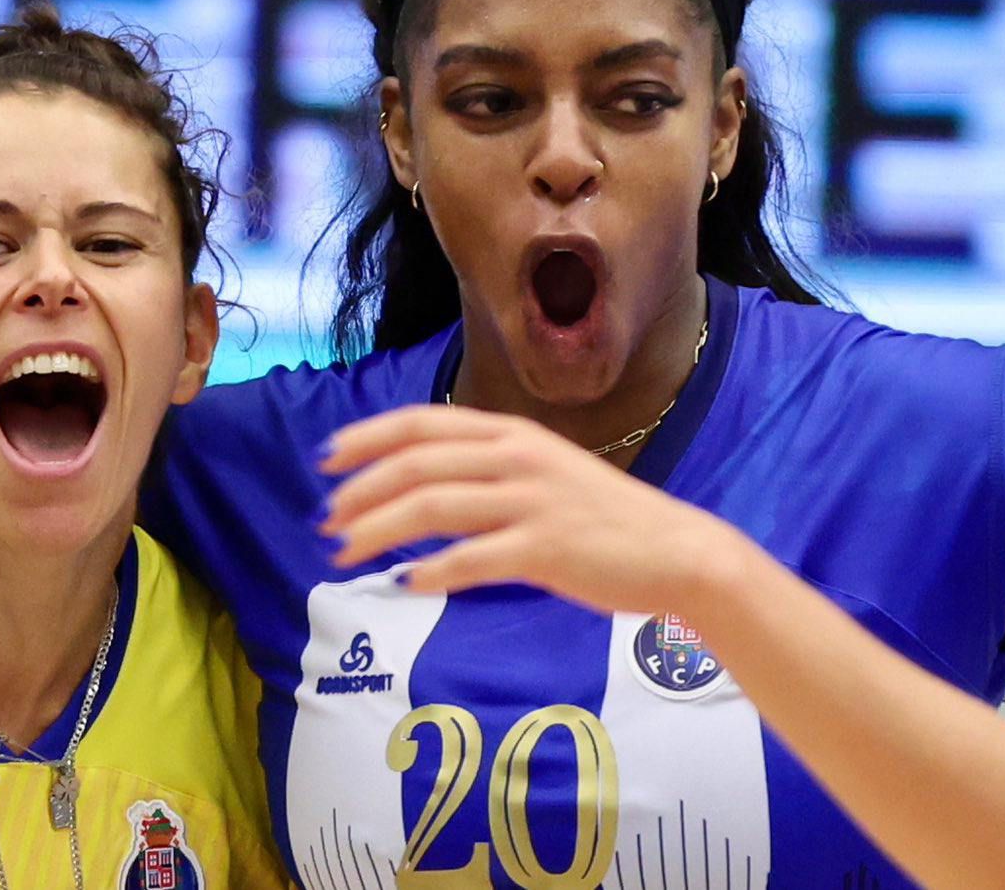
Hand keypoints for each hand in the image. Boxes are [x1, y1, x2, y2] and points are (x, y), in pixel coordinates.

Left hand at [318, 404, 740, 614]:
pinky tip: (405, 583)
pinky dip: (433, 571)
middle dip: (361, 491)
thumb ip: (487, 469)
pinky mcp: (545, 549)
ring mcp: (531, 502)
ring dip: (378, 531)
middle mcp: (516, 458)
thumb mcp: (543, 470)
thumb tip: (420, 486)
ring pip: (432, 507)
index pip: (422, 422)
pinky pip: (473, 559)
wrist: (678, 552)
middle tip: (326, 519)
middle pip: (416, 464)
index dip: (368, 437)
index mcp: (511, 434)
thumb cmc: (603, 518)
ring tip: (345, 553)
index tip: (327, 458)